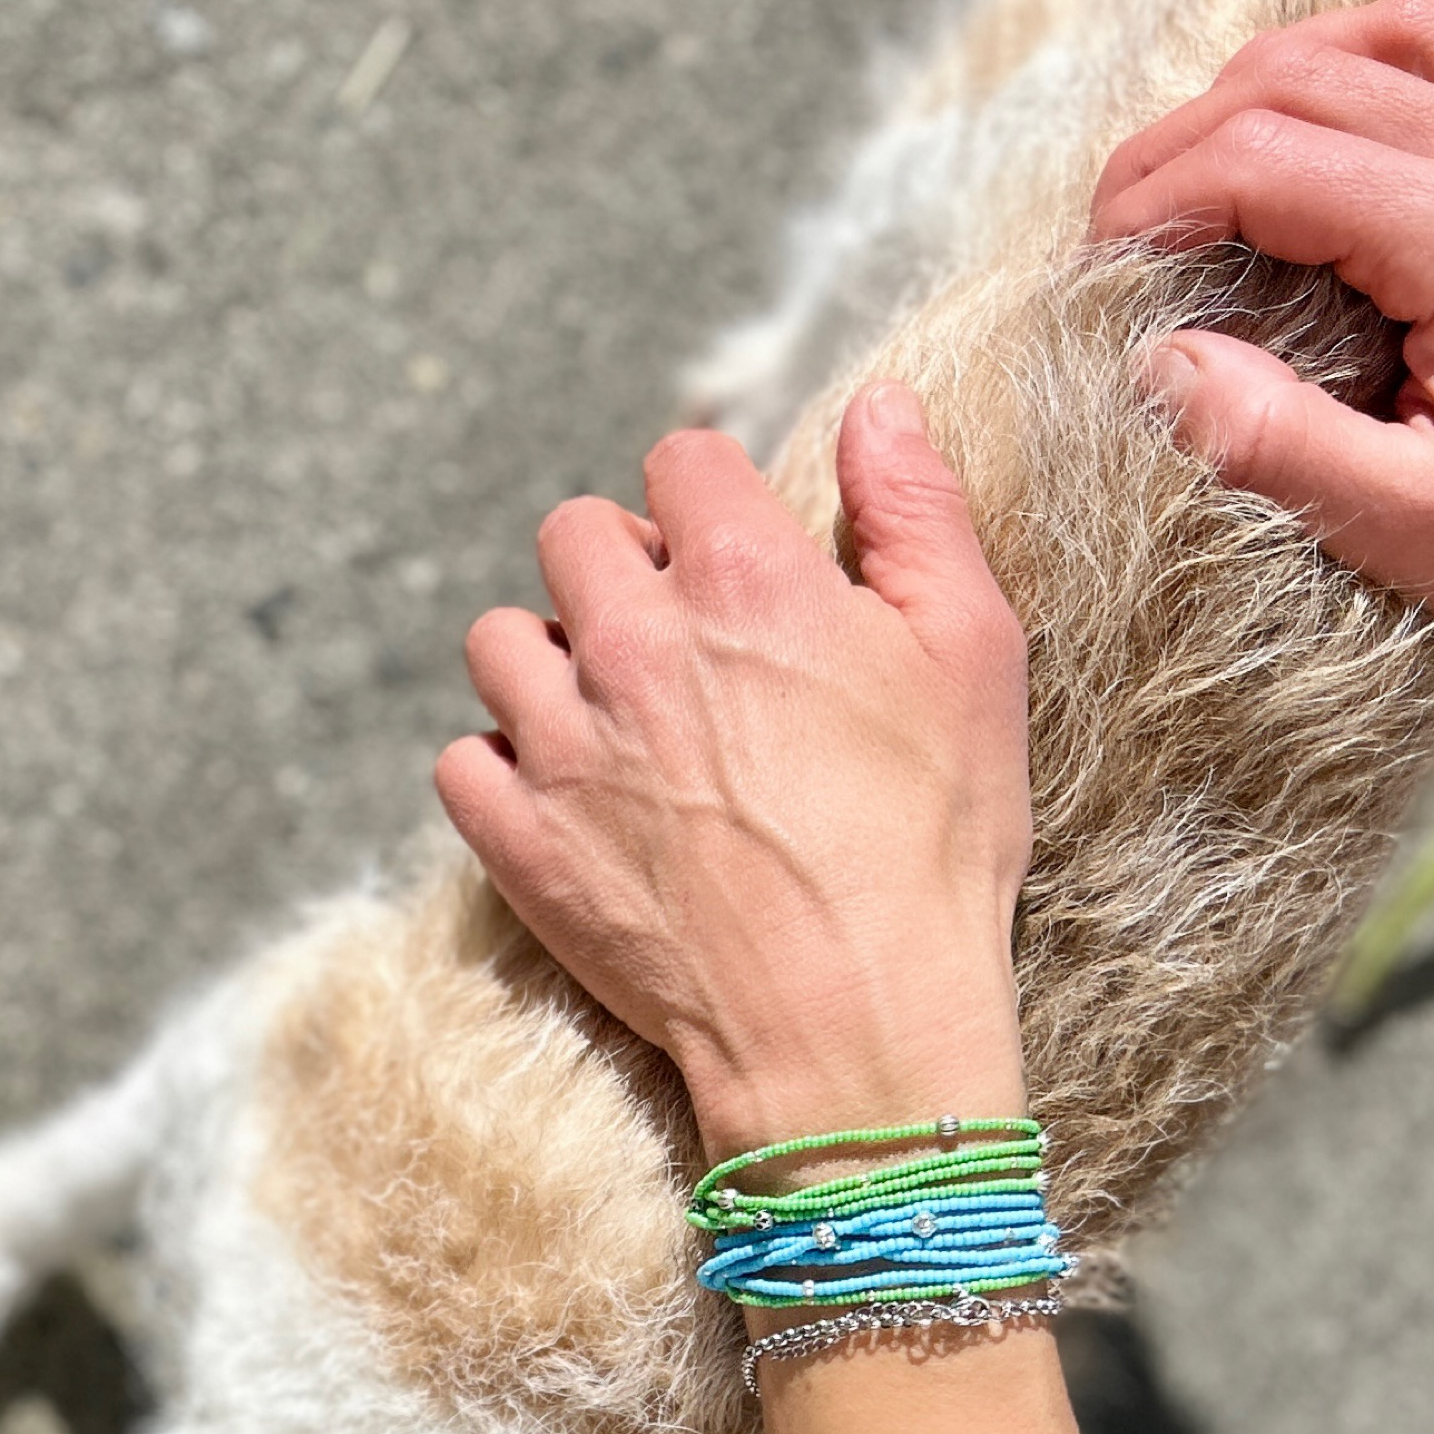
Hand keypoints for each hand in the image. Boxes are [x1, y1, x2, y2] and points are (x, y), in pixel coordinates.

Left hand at [435, 386, 1032, 1163]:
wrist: (856, 1030)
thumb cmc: (931, 850)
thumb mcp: (972, 658)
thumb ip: (917, 513)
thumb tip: (879, 403)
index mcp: (744, 578)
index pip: (681, 460)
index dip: (714, 500)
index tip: (740, 558)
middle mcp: (633, 644)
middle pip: (573, 537)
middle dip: (623, 570)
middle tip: (684, 646)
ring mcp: (563, 747)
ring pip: (499, 642)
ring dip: (550, 663)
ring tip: (617, 721)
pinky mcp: (520, 842)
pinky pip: (462, 761)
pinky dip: (503, 771)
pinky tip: (568, 799)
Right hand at [1090, 0, 1433, 685]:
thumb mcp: (1405, 527)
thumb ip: (1271, 441)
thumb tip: (1155, 363)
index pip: (1269, 155)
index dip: (1159, 190)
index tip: (1106, 249)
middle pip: (1315, 70)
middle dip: (1199, 135)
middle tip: (1142, 214)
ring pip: (1405, 18)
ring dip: (1297, 71)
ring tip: (1235, 156)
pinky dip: (1421, 31)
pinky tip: (1371, 81)